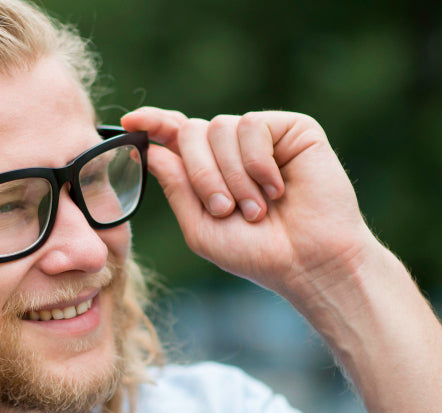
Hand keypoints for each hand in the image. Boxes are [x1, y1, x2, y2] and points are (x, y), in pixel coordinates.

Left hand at [121, 108, 378, 303]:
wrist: (309, 261)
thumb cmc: (257, 252)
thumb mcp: (201, 228)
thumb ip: (176, 188)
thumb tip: (151, 149)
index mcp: (208, 171)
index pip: (175, 136)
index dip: (153, 123)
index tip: (132, 120)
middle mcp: (232, 150)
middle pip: (191, 133)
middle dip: (200, 173)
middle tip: (224, 210)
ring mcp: (262, 137)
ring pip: (219, 128)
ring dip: (232, 175)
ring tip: (256, 209)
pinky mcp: (292, 129)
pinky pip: (252, 125)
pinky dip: (257, 162)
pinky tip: (277, 188)